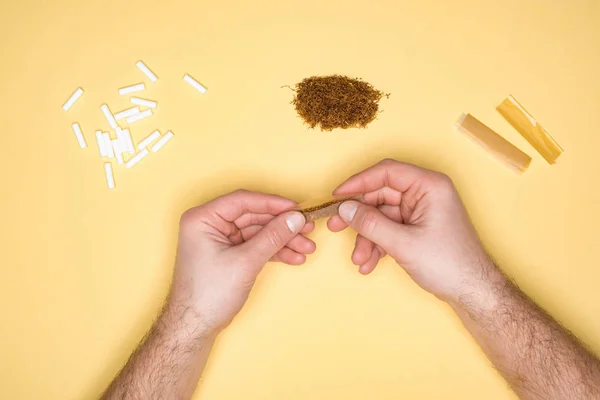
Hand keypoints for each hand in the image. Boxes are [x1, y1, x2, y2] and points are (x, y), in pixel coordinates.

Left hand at [168, 190, 314, 334]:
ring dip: (282, 240)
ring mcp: (219, 240)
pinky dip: (274, 251)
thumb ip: (273, 237)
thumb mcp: (245, 262)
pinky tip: (294, 256)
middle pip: (253, 216)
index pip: (243, 201)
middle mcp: (209, 224)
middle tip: (307, 229)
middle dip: (282, 226)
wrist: (194, 328)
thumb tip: (296, 219)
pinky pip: (255, 246)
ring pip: (258, 232)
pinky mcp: (227, 255)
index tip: (297, 208)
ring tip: (306, 248)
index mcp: (203, 218)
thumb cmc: (207, 295)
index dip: (273, 204)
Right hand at [328, 159, 496, 301]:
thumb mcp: (403, 243)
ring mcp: (421, 211)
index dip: (358, 182)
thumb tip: (345, 209)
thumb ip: (371, 224)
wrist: (472, 293)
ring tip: (359, 258)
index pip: (386, 172)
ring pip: (381, 216)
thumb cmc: (450, 264)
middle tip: (335, 227)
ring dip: (367, 237)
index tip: (338, 195)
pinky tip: (369, 263)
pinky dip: (377, 244)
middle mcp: (425, 193)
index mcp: (429, 185)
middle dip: (359, 217)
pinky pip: (389, 229)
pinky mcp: (417, 228)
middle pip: (380, 195)